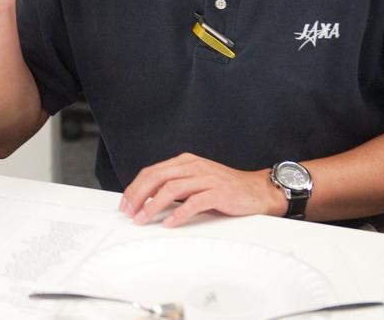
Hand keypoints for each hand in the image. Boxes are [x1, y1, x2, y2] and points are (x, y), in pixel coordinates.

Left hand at [118, 153, 286, 226]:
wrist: (257, 190)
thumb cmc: (226, 187)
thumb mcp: (196, 180)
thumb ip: (175, 185)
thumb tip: (148, 200)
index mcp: (185, 162)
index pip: (152, 171)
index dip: (135, 187)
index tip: (125, 202)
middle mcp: (194, 166)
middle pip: (157, 177)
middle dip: (138, 195)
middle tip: (128, 211)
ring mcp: (206, 178)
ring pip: (172, 189)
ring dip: (153, 205)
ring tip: (143, 218)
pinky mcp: (218, 192)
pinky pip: (194, 202)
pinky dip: (179, 213)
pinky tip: (169, 222)